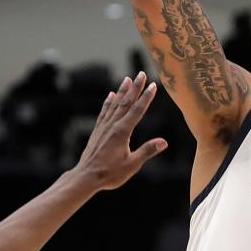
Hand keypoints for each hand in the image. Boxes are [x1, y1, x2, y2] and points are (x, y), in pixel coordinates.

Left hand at [75, 72, 166, 190]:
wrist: (86, 177)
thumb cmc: (110, 174)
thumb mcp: (132, 165)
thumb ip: (147, 151)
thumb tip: (164, 142)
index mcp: (123, 132)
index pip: (138, 110)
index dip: (146, 97)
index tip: (153, 85)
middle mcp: (112, 126)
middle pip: (126, 102)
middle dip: (135, 87)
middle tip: (141, 73)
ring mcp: (104, 127)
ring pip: (115, 104)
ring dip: (122, 91)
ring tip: (127, 79)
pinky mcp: (97, 131)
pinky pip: (104, 112)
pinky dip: (109, 102)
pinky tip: (111, 95)